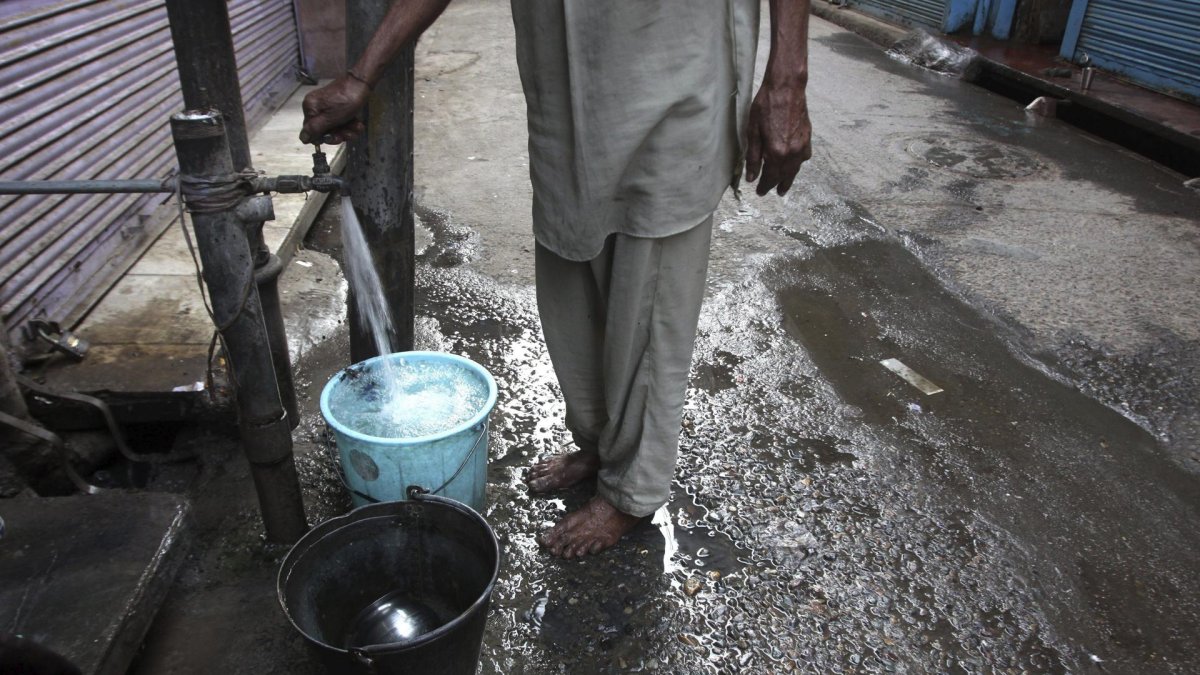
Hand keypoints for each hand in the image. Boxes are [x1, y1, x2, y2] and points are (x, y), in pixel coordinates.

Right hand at [299, 74, 370, 143]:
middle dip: (339, 134)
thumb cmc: (345, 100)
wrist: (361, 84)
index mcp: (310, 109)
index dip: (324, 138)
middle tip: (348, 132)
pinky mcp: (337, 108)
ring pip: (335, 128)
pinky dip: (350, 125)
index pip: (311, 132)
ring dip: (348, 131)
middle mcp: (316, 108)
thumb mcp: (329, 118)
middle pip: (325, 131)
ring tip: (356, 126)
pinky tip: (357, 123)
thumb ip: (315, 129)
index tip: (336, 137)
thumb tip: (303, 138)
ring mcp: (327, 108)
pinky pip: (341, 122)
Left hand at [744, 80, 811, 195]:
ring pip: (796, 168)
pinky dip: (798, 163)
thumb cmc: (766, 106)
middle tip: (772, 192)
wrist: (787, 87)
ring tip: (784, 185)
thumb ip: (753, 157)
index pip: (771, 177)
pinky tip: (794, 163)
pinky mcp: (808, 137)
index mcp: (776, 152)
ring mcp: (802, 145)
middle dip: (777, 185)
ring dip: (789, 178)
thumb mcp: (753, 132)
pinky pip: (804, 156)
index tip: (759, 192)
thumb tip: (752, 177)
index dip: (765, 186)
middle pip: (785, 175)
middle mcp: (792, 152)